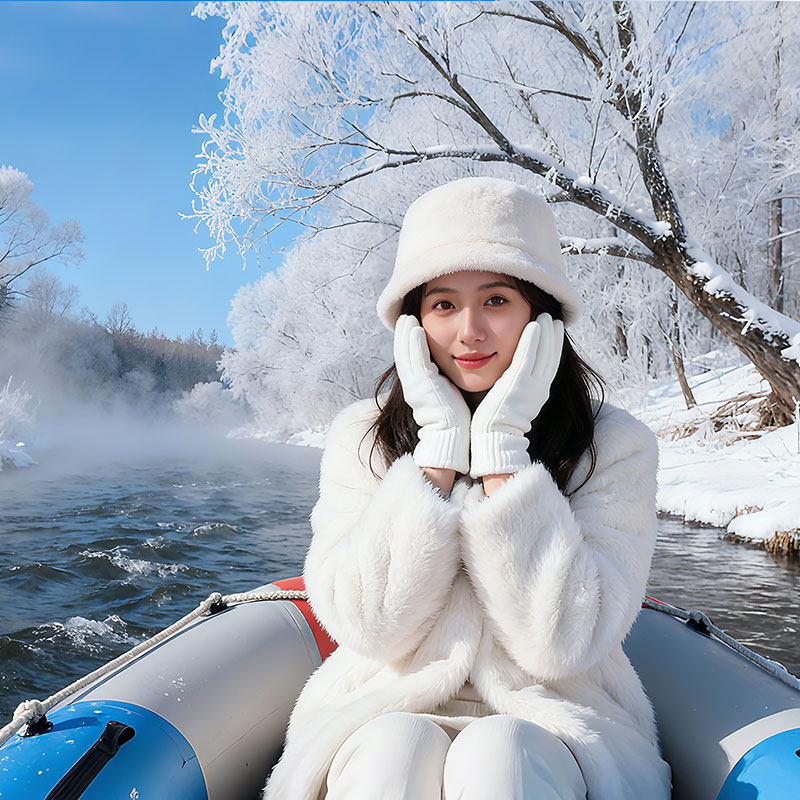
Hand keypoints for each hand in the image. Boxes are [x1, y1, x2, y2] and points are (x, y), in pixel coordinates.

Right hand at [394, 314, 470, 473]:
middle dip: (403, 334)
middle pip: (403, 353)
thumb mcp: (446, 396)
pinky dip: (414, 342)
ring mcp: (415, 385)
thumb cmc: (455, 420)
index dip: (408, 343)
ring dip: (405, 333)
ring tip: (407, 317)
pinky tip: (416, 328)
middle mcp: (413, 385)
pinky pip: (416, 358)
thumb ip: (443, 383)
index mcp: (418, 387)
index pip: (410, 360)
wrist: (453, 437)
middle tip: (405, 317)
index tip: (411, 327)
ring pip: (406, 353)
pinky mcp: (423, 385)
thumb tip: (448, 376)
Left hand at [469, 313, 563, 478]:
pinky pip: (528, 355)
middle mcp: (538, 389)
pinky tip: (535, 324)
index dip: (553, 347)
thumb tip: (509, 383)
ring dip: (546, 332)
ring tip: (547, 315)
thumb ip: (513, 391)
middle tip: (554, 318)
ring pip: (544, 352)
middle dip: (554, 336)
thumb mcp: (510, 405)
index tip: (553, 332)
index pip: (548, 365)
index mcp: (536, 395)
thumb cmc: (495, 426)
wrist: (494, 440)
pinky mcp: (519, 383)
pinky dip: (533, 339)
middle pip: (550, 356)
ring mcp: (530, 386)